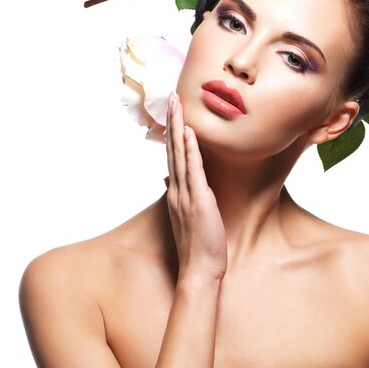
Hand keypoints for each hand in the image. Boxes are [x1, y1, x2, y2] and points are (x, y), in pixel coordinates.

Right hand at [166, 92, 226, 281]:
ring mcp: (186, 194)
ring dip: (179, 127)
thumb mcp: (186, 216)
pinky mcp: (199, 201)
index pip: (173, 156)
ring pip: (180, 154)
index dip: (173, 132)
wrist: (199, 270)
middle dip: (173, 121)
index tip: (173, 112)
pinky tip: (190, 132)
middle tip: (171, 97)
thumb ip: (179, 194)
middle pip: (173, 148)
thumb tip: (169, 178)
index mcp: (176, 192)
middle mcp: (177, 189)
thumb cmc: (197, 245)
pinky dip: (191, 150)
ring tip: (177, 104)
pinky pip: (194, 170)